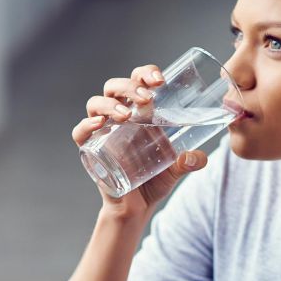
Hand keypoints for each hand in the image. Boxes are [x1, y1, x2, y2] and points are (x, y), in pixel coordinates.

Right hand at [73, 64, 208, 219]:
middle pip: (114, 87)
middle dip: (129, 86)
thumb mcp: (176, 169)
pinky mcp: (90, 150)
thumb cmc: (154, 180)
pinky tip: (99, 125)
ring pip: (96, 103)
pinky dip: (86, 125)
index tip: (160, 80)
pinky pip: (80, 132)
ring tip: (126, 114)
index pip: (138, 81)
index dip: (145, 73)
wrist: (137, 207)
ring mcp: (102, 131)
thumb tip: (200, 157)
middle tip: (147, 98)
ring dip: (110, 103)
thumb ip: (189, 162)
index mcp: (139, 112)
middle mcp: (118, 116)